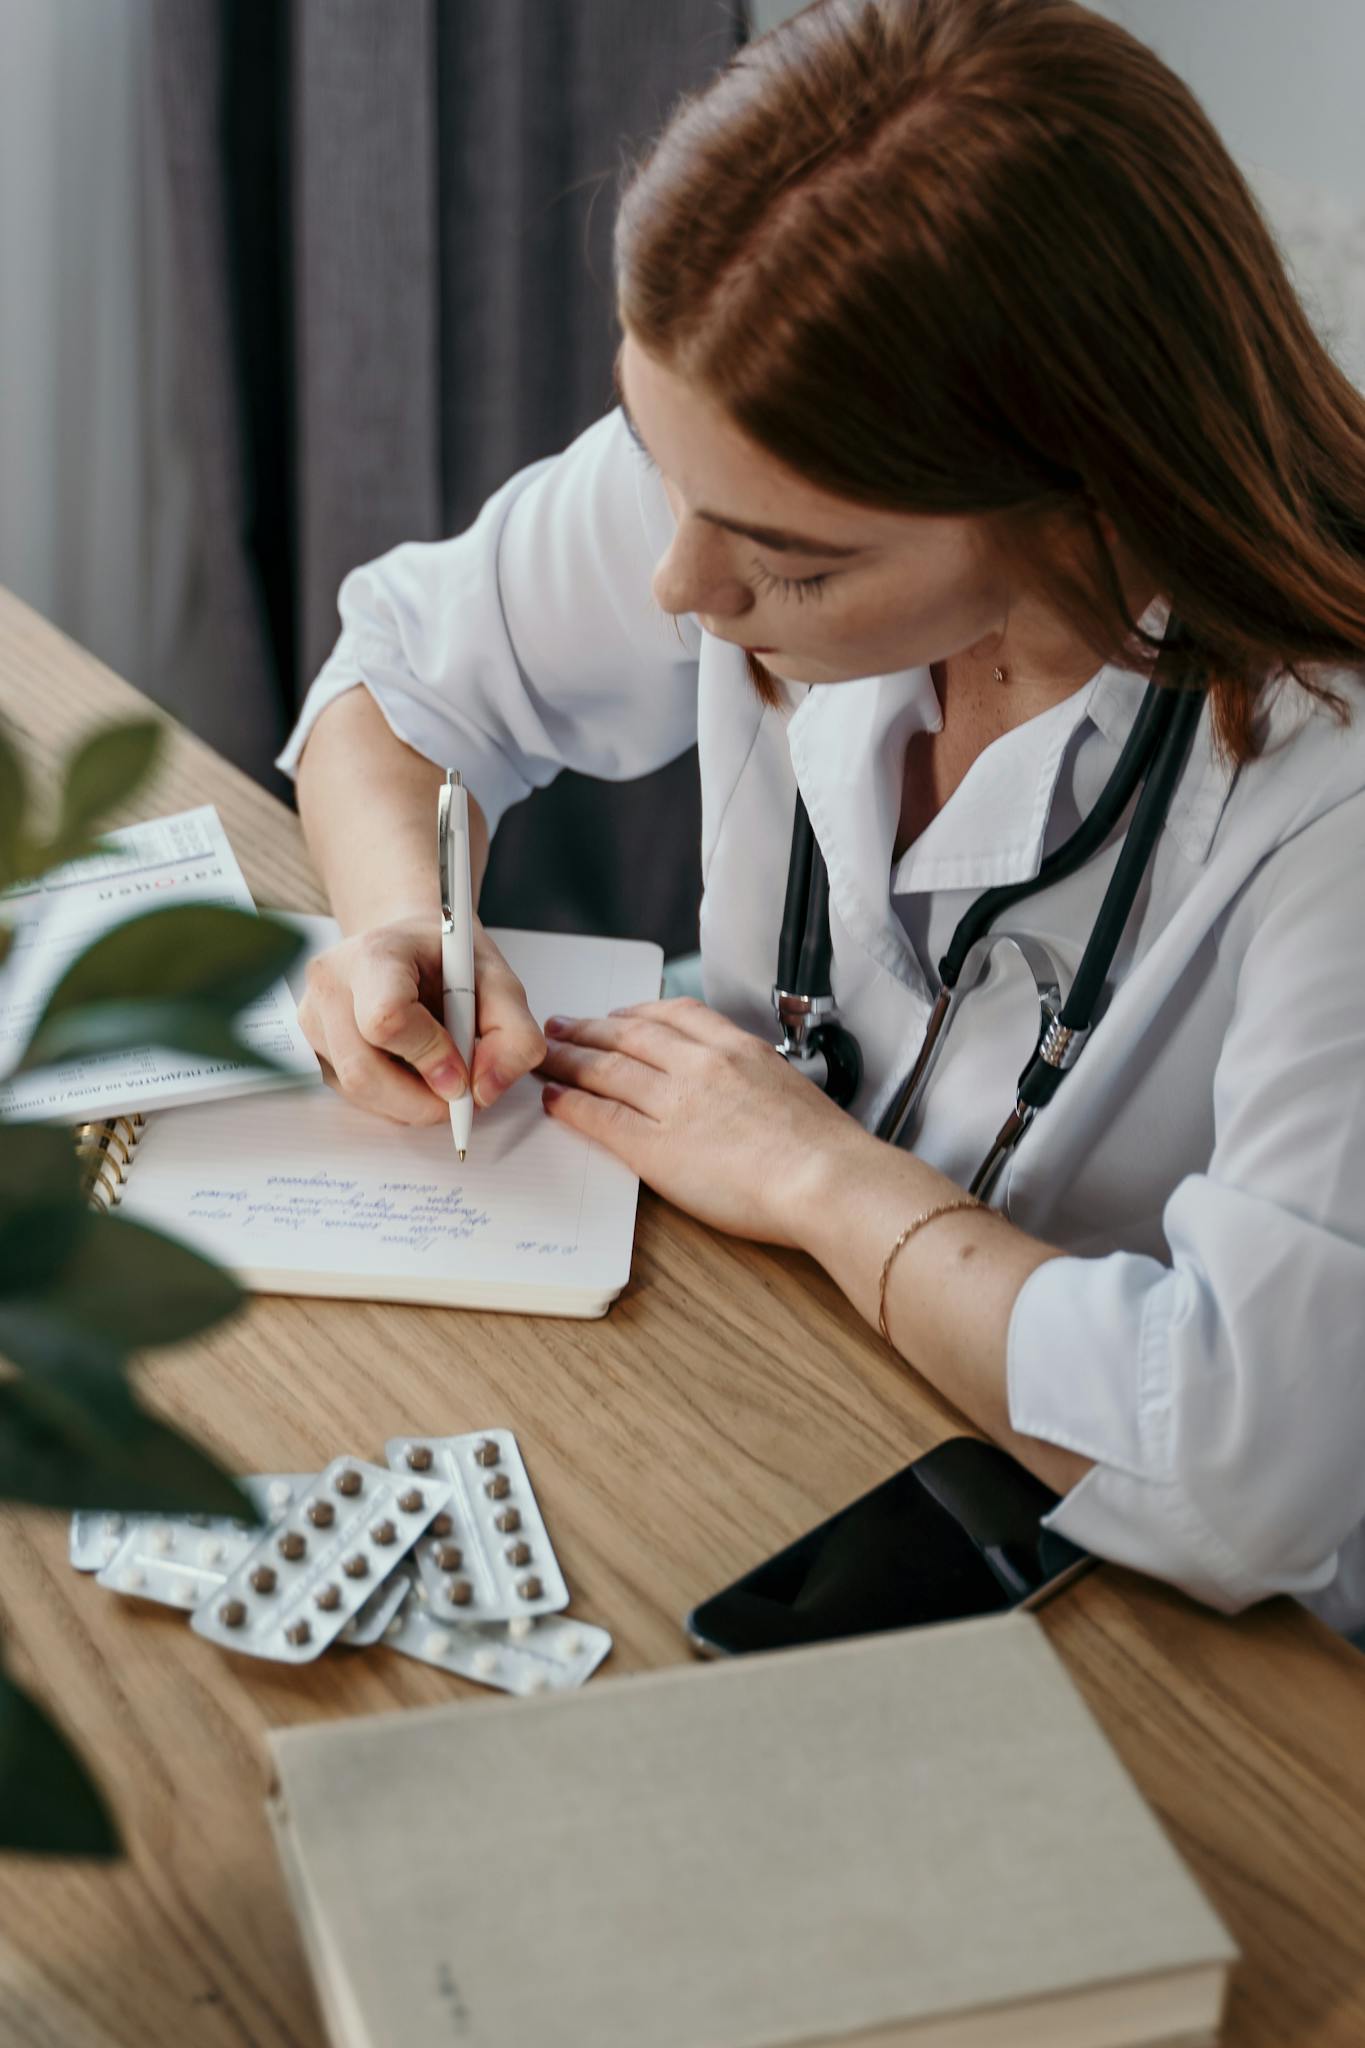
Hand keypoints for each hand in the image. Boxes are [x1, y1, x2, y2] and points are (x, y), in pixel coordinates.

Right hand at [297, 914, 546, 1123]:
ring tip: (440, 1075)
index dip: (429, 1056)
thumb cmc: (446, 958)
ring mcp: (314, 1018)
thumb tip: (483, 1092)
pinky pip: (352, 1095)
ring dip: (410, 1103)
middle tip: (460, 1095)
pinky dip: (392, 1098)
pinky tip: (412, 1071)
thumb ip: (512, 1033)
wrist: (406, 944)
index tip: (461, 1072)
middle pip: (364, 1071)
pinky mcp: (314, 1047)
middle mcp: (332, 984)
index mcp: (375, 953)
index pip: (386, 1019)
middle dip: (422, 1100)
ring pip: (357, 1091)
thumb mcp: (497, 980)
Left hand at [537, 997, 869, 1245]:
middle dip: (588, 1028)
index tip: (617, 1015)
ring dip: (568, 1060)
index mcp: (736, 1047)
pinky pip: (599, 1115)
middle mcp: (699, 1064)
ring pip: (605, 1068)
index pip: (673, 1013)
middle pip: (628, 1034)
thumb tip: (739, 1091)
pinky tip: (555, 1100)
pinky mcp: (655, 1145)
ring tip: (546, 1059)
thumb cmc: (823, 1148)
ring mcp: (674, 1102)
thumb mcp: (790, 1087)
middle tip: (561, 1026)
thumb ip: (753, 1078)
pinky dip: (571, 1103)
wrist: (827, 1179)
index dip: (635, 1012)